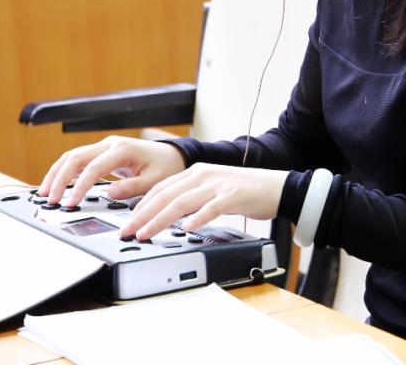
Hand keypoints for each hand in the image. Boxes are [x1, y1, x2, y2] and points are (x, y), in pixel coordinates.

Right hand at [37, 135, 185, 207]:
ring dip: (57, 173)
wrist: (171, 155)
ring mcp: (104, 146)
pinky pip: (78, 159)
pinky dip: (64, 171)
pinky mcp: (101, 152)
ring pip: (72, 156)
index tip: (70, 203)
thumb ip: (132, 188)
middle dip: (59, 178)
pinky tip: (55, 184)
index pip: (93, 168)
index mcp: (122, 149)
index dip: (79, 186)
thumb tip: (109, 194)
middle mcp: (110, 144)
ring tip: (45, 193)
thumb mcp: (155, 181)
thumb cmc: (165, 167)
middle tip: (50, 199)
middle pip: (75, 157)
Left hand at [122, 163, 287, 239]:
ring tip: (146, 233)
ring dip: (161, 219)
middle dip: (143, 215)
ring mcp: (218, 185)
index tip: (128, 222)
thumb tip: (169, 215)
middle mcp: (203, 175)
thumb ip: (192, 199)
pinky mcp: (234, 195)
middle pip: (166, 195)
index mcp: (196, 172)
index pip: (161, 189)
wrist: (277, 186)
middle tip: (128, 231)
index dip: (141, 206)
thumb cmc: (245, 191)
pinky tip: (188, 228)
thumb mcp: (212, 190)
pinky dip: (199, 217)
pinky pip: (212, 207)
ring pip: (182, 201)